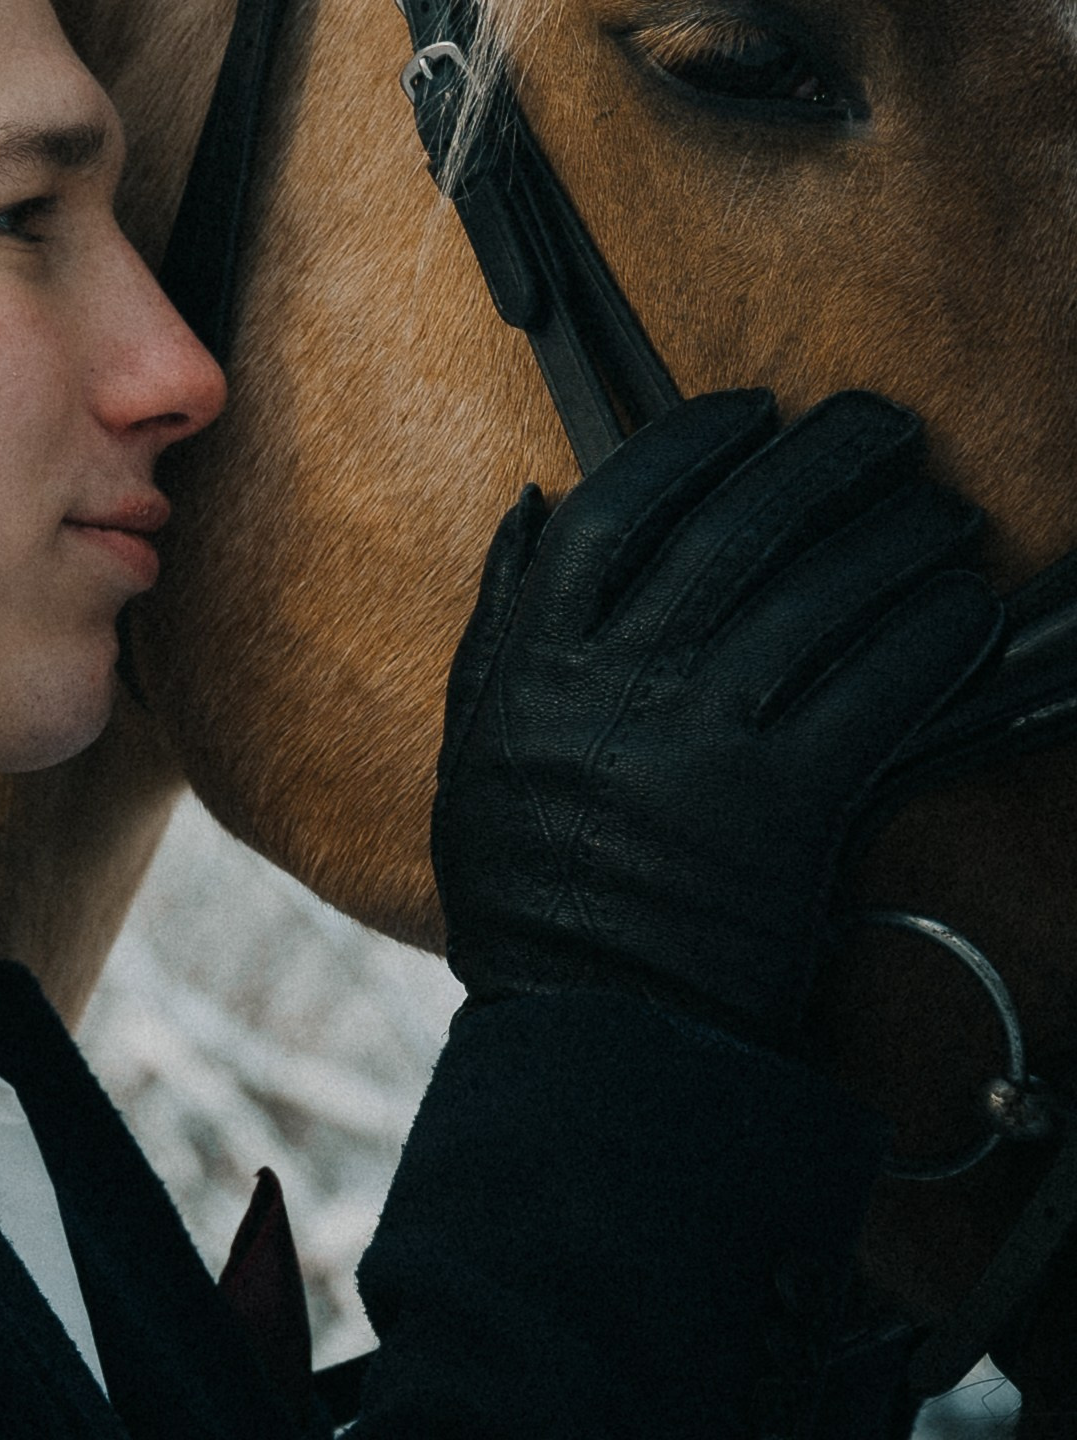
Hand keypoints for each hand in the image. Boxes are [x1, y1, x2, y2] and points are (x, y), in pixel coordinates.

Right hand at [431, 391, 1003, 1050]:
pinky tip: (966, 609)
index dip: (694, 442)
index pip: (619, 506)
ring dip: (895, 537)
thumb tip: (533, 500)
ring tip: (943, 512)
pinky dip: (930, 639)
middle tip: (883, 427)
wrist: (597, 1030)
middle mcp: (620, 683)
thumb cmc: (534, 887)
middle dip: (824, 458)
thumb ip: (498, 618)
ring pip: (818, 596)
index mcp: (539, 660)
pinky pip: (876, 693)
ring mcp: (703, 742)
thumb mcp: (474, 743)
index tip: (753, 409)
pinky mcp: (787, 808)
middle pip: (737, 527)